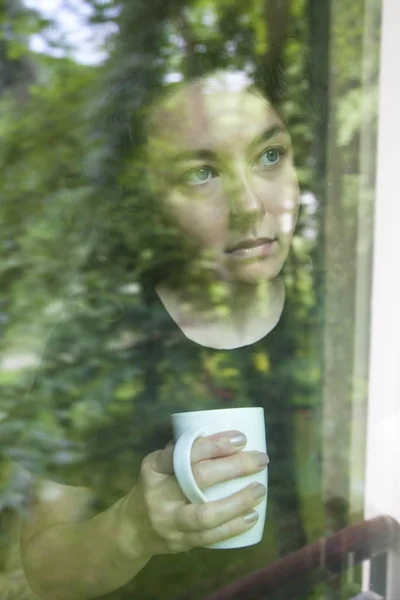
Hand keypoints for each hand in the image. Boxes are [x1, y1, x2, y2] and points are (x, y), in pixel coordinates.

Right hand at [126, 431, 267, 555]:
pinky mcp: (179, 542)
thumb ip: (185, 450)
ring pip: (205, 514)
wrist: (133, 528)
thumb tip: (224, 430)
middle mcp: (158, 494)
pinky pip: (210, 536)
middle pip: (198, 478)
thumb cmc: (158, 485)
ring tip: (260, 489)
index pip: (183, 452)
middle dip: (234, 467)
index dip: (214, 445)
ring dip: (238, 501)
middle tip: (260, 458)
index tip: (241, 438)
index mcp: (154, 467)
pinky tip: (253, 516)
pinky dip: (234, 526)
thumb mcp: (160, 465)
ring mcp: (168, 521)